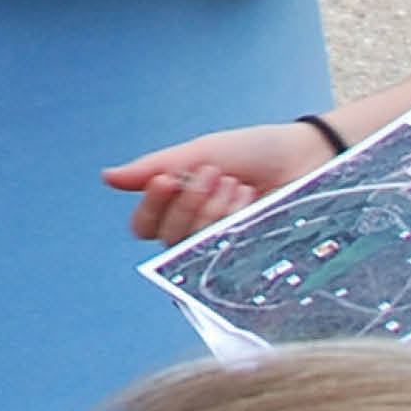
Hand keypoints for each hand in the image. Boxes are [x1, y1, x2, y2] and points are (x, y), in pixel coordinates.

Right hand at [106, 120, 334, 242]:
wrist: (303, 156)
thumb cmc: (253, 152)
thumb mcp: (201, 153)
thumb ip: (156, 167)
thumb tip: (107, 177)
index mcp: (178, 209)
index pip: (144, 226)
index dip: (151, 207)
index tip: (167, 179)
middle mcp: (195, 234)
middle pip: (166, 239)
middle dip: (188, 203)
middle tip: (214, 173)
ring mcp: (222, 250)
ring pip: (194, 247)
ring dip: (211, 210)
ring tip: (233, 182)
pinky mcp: (247, 259)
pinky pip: (223, 252)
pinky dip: (231, 220)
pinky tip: (247, 199)